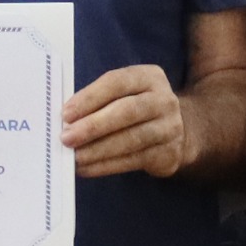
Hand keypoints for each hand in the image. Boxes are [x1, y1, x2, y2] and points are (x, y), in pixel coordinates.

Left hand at [64, 63, 190, 178]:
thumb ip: (100, 101)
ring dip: (98, 150)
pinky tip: (87, 169)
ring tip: (75, 157)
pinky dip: (106, 166)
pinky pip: (133, 160)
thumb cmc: (137, 109)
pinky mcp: (168, 153)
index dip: (90, 97)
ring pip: (131, 139)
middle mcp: (163, 100)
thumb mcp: (125, 94)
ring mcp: (169, 128)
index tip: (66, 114)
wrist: (180, 132)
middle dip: (93, 126)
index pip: (117, 82)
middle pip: (127, 111)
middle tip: (67, 138)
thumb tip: (66, 121)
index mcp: (149, 77)